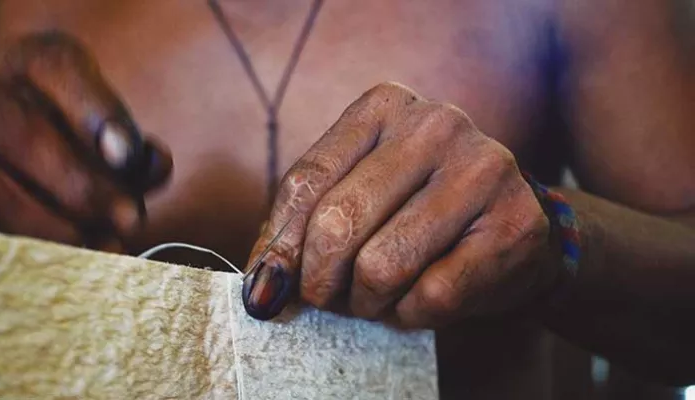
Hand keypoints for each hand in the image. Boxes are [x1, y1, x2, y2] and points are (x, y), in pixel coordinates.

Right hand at [0, 32, 171, 251]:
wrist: (23, 163)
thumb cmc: (82, 149)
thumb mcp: (114, 137)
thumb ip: (138, 152)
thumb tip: (152, 166)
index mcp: (28, 63)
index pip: (55, 68)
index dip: (94, 112)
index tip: (128, 158)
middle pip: (22, 135)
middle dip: (82, 187)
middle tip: (128, 221)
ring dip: (55, 230)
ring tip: (103, 248)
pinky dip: (21, 254)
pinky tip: (63, 265)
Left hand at [244, 82, 559, 326]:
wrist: (509, 229)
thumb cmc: (413, 213)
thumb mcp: (354, 198)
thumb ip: (299, 230)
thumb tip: (260, 289)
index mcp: (384, 105)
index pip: (306, 182)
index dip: (279, 246)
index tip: (268, 287)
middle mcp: (435, 125)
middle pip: (338, 221)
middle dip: (319, 281)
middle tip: (326, 299)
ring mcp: (483, 170)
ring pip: (383, 265)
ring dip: (366, 302)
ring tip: (373, 299)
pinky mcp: (516, 224)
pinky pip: (433, 295)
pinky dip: (410, 315)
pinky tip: (415, 302)